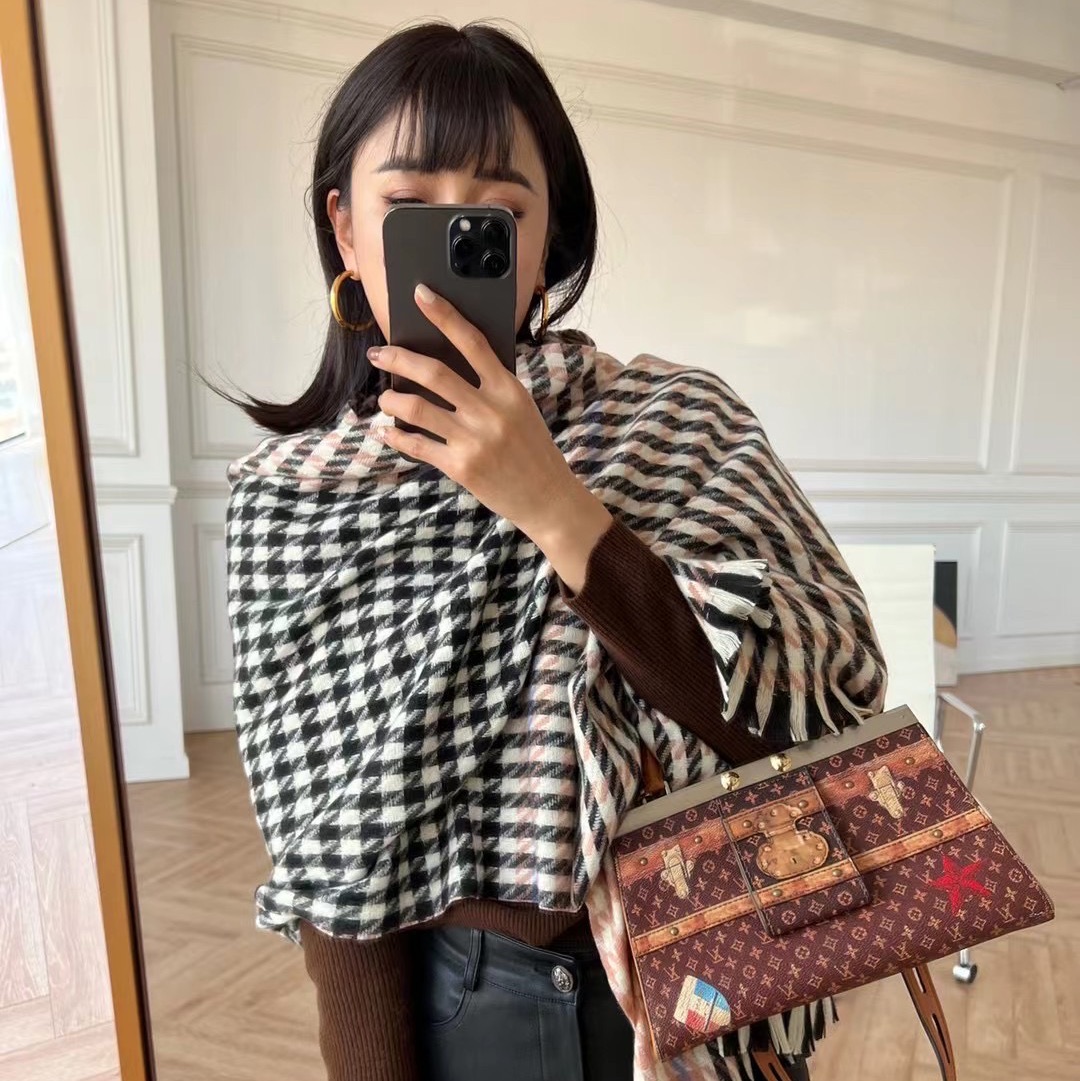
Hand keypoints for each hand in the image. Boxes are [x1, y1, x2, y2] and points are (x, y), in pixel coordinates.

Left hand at [369, 284, 607, 555]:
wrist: (547, 497)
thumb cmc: (532, 449)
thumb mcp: (520, 409)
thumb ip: (489, 387)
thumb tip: (441, 368)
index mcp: (508, 389)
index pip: (472, 342)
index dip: (444, 315)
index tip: (420, 294)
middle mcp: (490, 410)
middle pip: (433, 372)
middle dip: (398, 359)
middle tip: (378, 355)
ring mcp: (474, 440)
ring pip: (416, 409)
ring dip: (392, 401)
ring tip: (386, 400)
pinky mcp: (460, 467)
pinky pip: (417, 445)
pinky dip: (397, 437)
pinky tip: (388, 432)